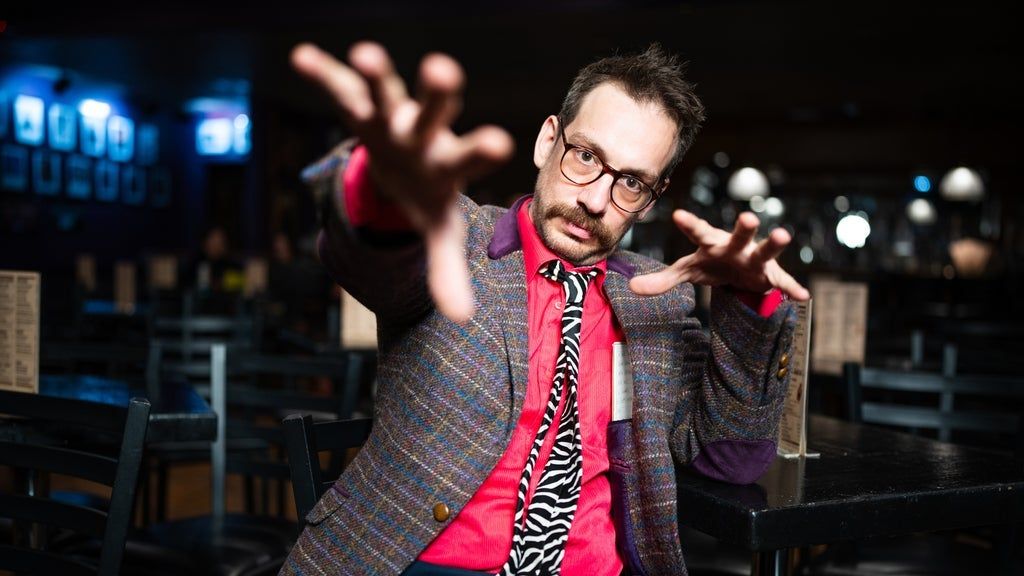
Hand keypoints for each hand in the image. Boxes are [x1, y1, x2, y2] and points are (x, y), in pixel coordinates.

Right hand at [290, 42, 514, 323]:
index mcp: (446, 163)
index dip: (481, 150)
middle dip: (435, 92)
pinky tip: (302, 57)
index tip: (500, 143)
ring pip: (384, 91)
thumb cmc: (428, 196)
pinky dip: (322, 73)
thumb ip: (447, 269)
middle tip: (443, 69)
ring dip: (375, 73)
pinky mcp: (359, 107)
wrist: (406, 165)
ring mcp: (389, 117)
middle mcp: (421, 134)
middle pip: (432, 111)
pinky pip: (339, 87)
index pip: (469, 156)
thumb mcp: (439, 231)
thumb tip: (462, 318)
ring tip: (365, 53)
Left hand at [629, 210, 809, 300]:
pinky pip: (782, 282)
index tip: (677, 215)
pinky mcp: (770, 275)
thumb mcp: (686, 271)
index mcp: (711, 243)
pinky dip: (791, 288)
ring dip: (773, 244)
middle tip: (747, 217)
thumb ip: (662, 280)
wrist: (738, 272)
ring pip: (764, 251)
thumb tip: (631, 288)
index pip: (698, 232)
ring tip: (783, 234)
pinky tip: (803, 296)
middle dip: (743, 228)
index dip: (689, 224)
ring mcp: (754, 259)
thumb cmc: (711, 264)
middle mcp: (735, 247)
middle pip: (738, 236)